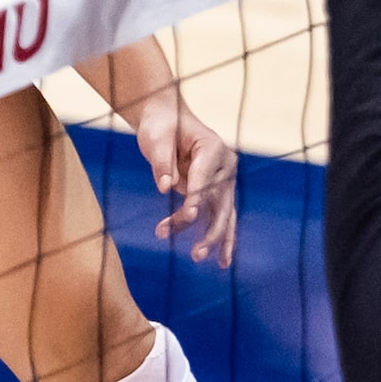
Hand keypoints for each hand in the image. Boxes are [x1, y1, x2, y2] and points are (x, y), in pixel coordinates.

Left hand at [90, 37, 238, 265]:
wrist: (167, 119)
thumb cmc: (160, 125)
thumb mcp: (155, 138)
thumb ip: (161, 161)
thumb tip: (164, 187)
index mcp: (213, 147)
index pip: (204, 177)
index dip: (195, 197)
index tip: (187, 215)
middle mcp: (225, 165)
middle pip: (219, 201)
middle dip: (209, 229)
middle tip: (196, 253)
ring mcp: (223, 180)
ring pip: (223, 214)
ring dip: (213, 238)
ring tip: (200, 259)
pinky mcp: (216, 193)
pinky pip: (219, 218)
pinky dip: (220, 238)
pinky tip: (222, 262)